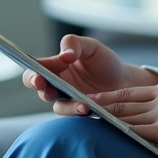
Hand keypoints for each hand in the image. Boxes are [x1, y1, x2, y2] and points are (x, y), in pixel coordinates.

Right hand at [22, 35, 156, 115]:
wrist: (125, 81)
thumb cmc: (104, 62)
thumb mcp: (91, 47)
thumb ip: (75, 44)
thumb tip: (65, 56)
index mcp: (55, 65)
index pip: (36, 66)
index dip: (32, 69)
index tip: (36, 72)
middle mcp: (57, 83)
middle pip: (37, 85)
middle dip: (36, 84)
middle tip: (41, 83)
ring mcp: (67, 99)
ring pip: (55, 104)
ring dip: (63, 103)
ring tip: (75, 99)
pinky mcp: (78, 111)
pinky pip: (72, 113)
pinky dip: (77, 110)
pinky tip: (86, 107)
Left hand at [90, 77, 157, 157]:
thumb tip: (148, 115)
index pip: (133, 90)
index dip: (110, 96)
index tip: (92, 100)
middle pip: (125, 100)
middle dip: (101, 105)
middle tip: (79, 107)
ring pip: (127, 114)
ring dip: (105, 118)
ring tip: (86, 120)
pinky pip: (136, 130)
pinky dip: (119, 131)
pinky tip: (107, 132)